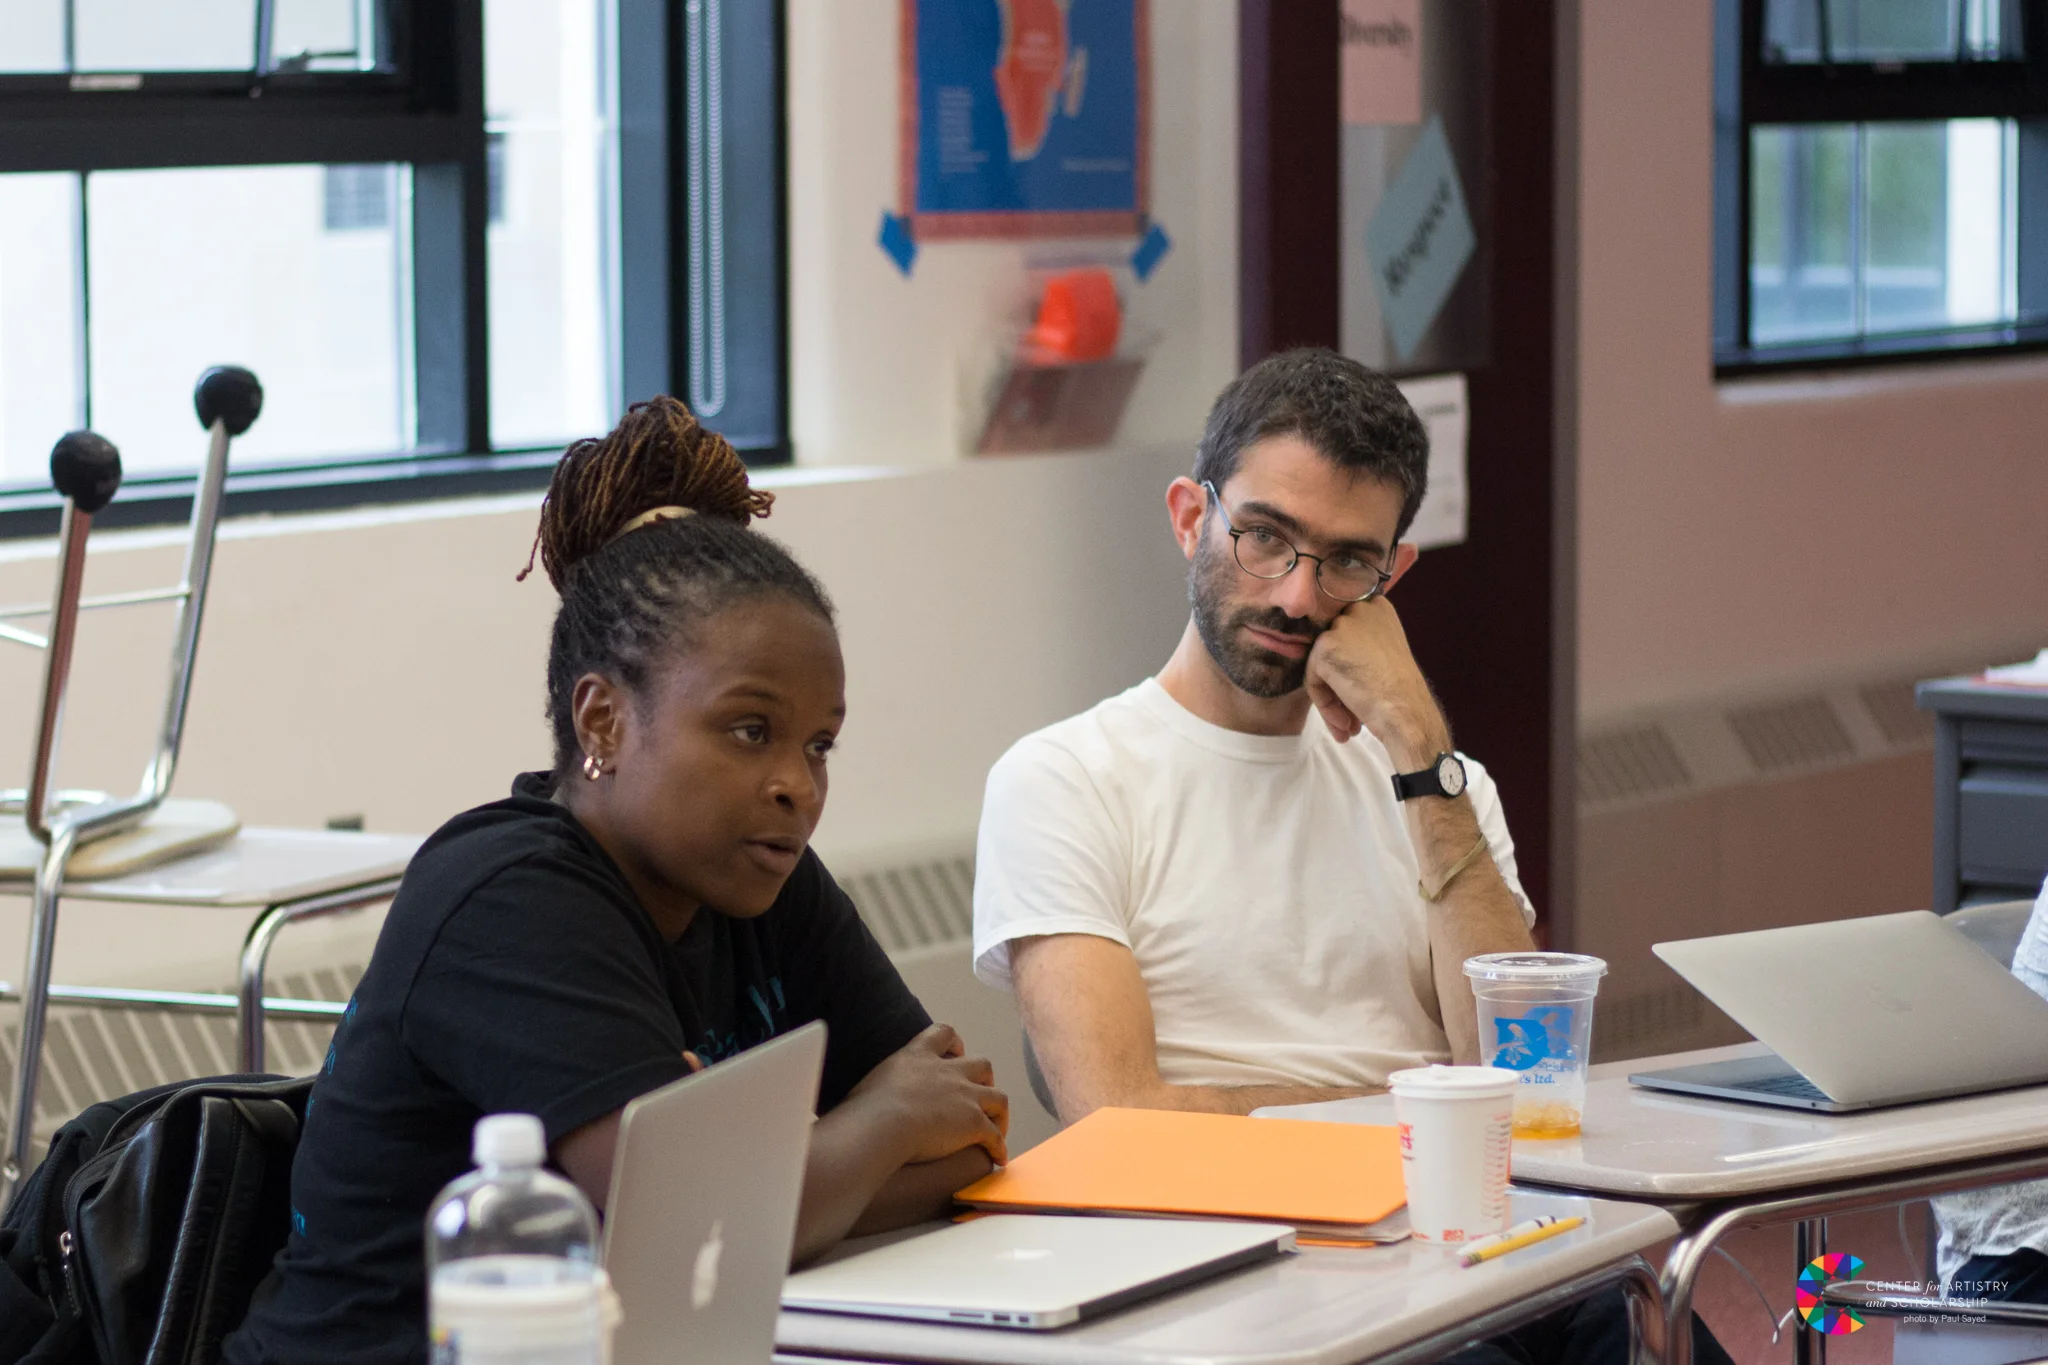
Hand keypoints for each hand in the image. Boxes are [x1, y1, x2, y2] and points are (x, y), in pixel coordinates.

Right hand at [846, 1023, 1009, 1166]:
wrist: (881, 1124)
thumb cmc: (865, 1108)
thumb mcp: (874, 1082)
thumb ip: (884, 1083)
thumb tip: (871, 1098)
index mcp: (918, 1055)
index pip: (943, 1033)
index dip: (954, 1044)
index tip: (955, 1054)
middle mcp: (947, 1071)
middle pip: (981, 1065)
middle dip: (985, 1079)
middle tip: (979, 1096)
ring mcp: (964, 1095)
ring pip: (997, 1098)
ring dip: (999, 1113)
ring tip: (997, 1129)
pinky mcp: (974, 1122)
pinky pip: (994, 1135)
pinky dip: (999, 1146)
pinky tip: (997, 1157)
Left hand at [1304, 597, 1447, 766]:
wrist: (1407, 711)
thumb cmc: (1403, 692)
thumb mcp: (1386, 654)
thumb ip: (1361, 647)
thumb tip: (1336, 659)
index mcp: (1377, 608)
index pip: (1348, 635)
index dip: (1351, 667)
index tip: (1363, 692)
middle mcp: (1359, 609)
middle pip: (1334, 650)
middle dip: (1340, 685)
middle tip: (1353, 716)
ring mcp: (1341, 626)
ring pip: (1322, 666)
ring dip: (1334, 700)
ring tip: (1349, 726)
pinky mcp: (1325, 646)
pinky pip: (1314, 680)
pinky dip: (1325, 705)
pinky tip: (1346, 722)